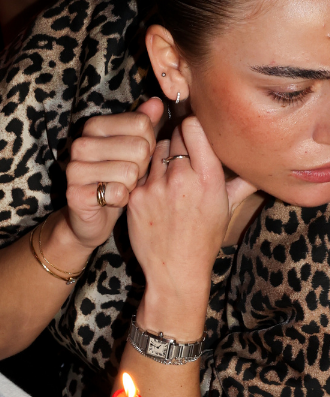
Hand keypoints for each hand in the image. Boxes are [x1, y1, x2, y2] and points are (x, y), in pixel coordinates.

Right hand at [63, 98, 161, 249]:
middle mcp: (81, 144)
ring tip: (120, 186)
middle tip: (129, 175)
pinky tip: (112, 200)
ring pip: (130, 172)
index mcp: (94, 126)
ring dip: (131, 185)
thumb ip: (143, 124)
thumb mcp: (132, 148)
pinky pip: (118, 194)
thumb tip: (157, 103)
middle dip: (141, 167)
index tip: (137, 156)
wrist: (91, 216)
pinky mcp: (75, 195)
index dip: (149, 143)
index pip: (142, 124)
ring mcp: (75, 170)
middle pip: (139, 147)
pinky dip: (122, 200)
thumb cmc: (115, 178)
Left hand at [127, 116, 256, 333]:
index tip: (194, 134)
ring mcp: (155, 187)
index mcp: (207, 176)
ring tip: (168, 175)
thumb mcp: (228, 207)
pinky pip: (140, 172)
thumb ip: (242, 179)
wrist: (175, 269)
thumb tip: (261, 160)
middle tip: (182, 156)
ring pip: (154, 151)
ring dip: (161, 157)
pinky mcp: (135, 197)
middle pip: (173, 136)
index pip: (193, 127)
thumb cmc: (204, 238)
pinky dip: (146, 176)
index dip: (192, 126)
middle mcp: (180, 178)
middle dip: (178, 141)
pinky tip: (154, 191)